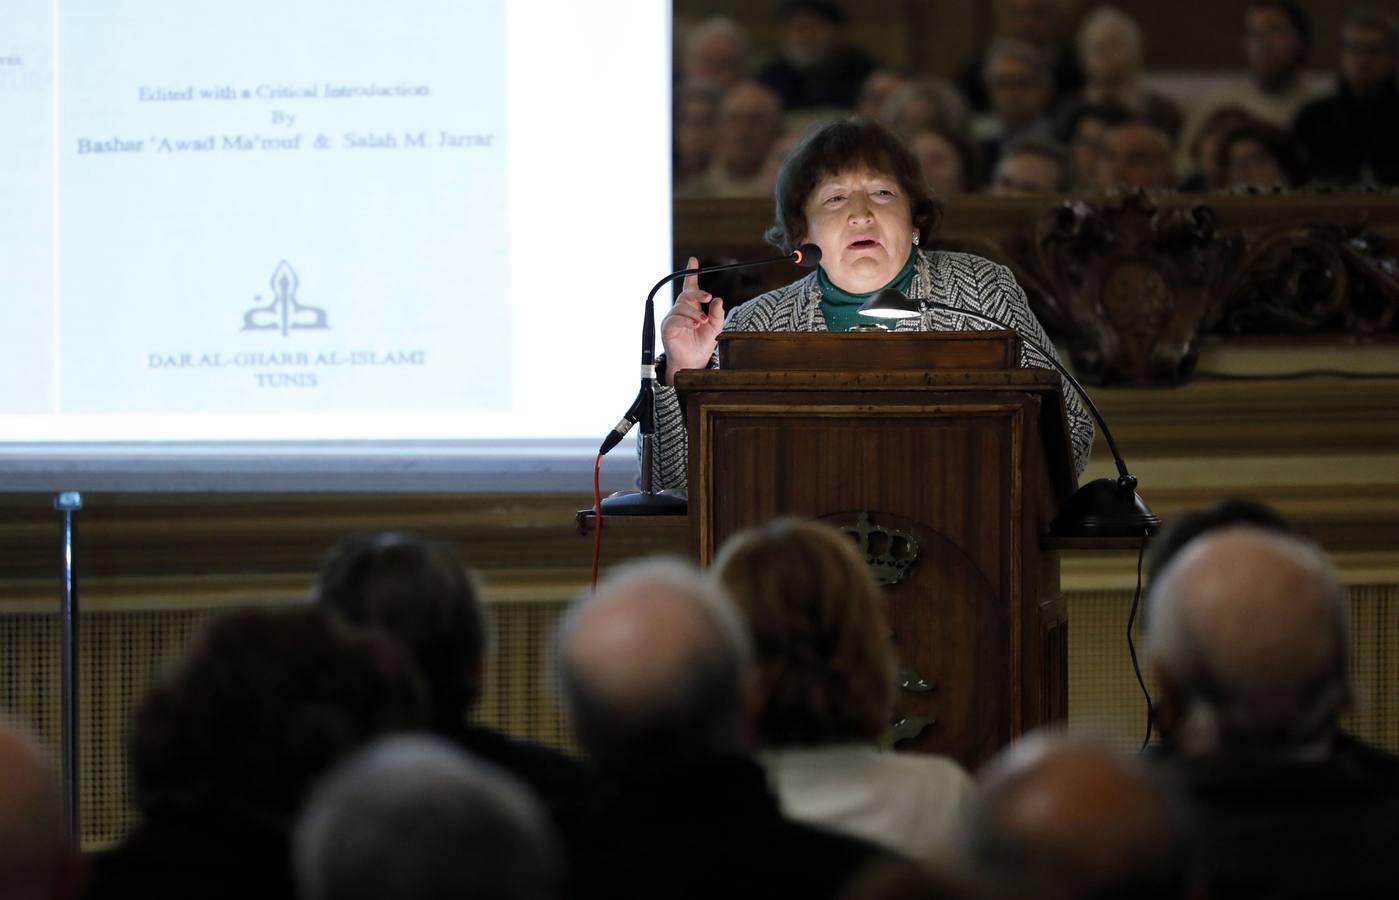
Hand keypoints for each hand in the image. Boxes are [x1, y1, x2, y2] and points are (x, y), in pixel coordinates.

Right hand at [659, 256, 724, 384]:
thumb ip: (717, 314)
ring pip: (682, 307)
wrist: (694, 362)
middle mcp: (681, 310)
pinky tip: (695, 324)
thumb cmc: (702, 344)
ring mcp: (673, 318)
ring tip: (703, 321)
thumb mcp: (715, 328)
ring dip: (694, 312)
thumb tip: (718, 300)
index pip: (690, 287)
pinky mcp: (668, 328)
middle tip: (709, 297)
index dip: (691, 273)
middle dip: (698, 293)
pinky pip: (675, 319)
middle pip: (686, 294)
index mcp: (692, 307)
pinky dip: (686, 320)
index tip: (693, 260)